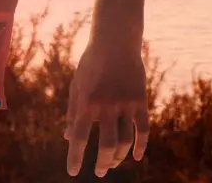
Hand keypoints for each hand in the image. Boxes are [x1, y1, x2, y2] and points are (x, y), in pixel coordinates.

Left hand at [65, 39, 149, 177]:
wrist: (115, 42)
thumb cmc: (91, 64)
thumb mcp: (77, 84)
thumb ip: (74, 111)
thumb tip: (69, 138)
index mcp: (86, 102)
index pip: (80, 137)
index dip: (76, 157)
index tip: (73, 173)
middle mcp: (105, 106)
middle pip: (107, 146)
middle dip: (103, 163)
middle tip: (100, 172)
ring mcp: (124, 104)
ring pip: (125, 141)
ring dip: (120, 157)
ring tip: (113, 163)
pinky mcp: (140, 101)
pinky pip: (143, 130)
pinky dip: (140, 146)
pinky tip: (136, 156)